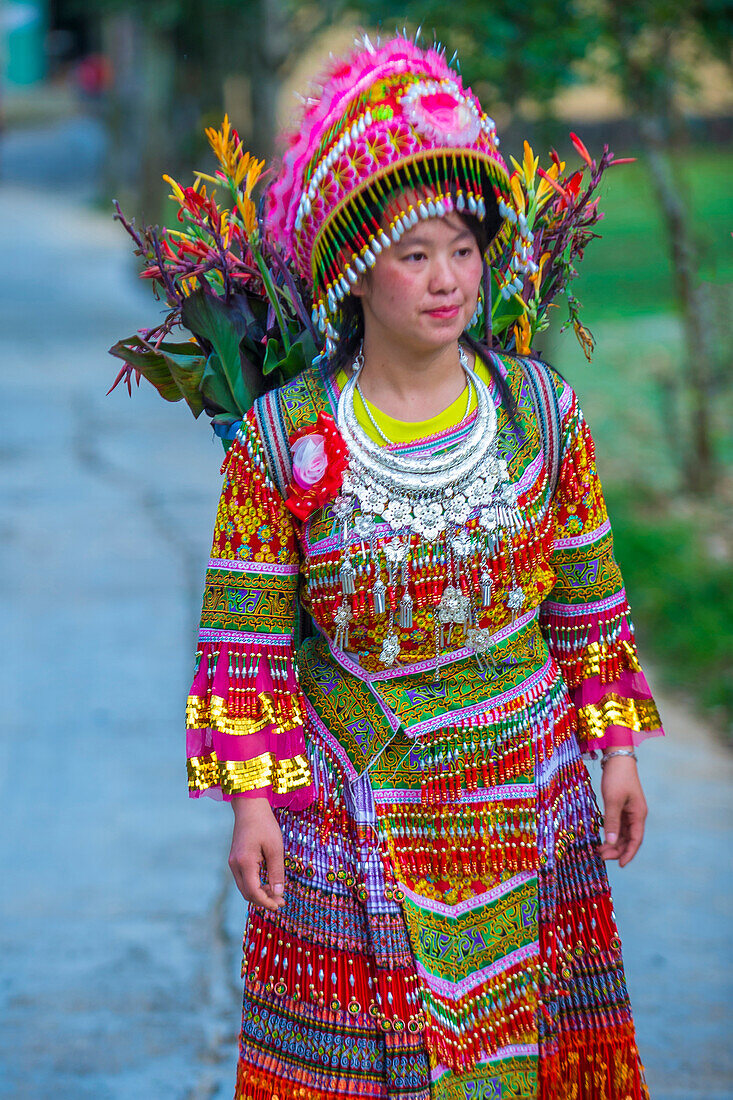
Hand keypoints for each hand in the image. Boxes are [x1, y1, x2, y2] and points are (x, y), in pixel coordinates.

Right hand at [228, 796, 285, 910]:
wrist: (250, 807)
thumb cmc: (265, 825)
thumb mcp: (275, 848)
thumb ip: (276, 872)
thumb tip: (279, 893)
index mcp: (245, 863)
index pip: (253, 892)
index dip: (266, 902)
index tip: (279, 905)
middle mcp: (235, 865)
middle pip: (247, 893)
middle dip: (263, 900)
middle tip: (280, 902)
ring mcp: (233, 862)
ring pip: (244, 887)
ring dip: (259, 894)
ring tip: (276, 893)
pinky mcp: (235, 859)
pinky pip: (243, 879)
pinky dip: (254, 885)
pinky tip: (267, 883)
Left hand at [599, 755, 646, 866]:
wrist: (617, 758)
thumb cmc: (617, 778)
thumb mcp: (612, 800)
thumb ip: (612, 821)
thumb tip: (612, 842)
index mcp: (638, 814)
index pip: (636, 839)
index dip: (629, 853)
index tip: (620, 865)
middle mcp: (636, 814)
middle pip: (629, 838)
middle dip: (617, 849)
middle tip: (601, 856)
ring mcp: (629, 810)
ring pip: (623, 832)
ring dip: (614, 842)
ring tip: (599, 850)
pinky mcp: (622, 805)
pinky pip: (618, 824)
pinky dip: (611, 832)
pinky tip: (602, 836)